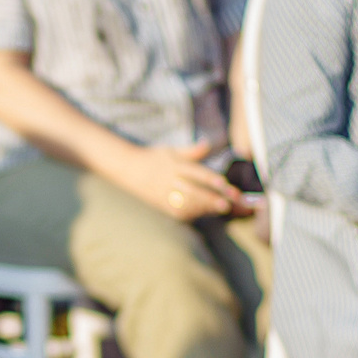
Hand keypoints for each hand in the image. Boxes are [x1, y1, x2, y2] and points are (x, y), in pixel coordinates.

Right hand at [112, 141, 254, 222]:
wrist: (128, 169)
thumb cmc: (154, 158)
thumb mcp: (171, 150)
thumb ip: (192, 150)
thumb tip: (207, 144)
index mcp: (175, 165)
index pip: (197, 173)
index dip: (212, 180)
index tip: (225, 184)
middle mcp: (170, 181)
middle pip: (194, 192)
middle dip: (212, 198)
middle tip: (228, 203)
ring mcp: (165, 195)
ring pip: (188, 204)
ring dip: (205, 207)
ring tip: (222, 208)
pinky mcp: (162, 205)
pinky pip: (179, 212)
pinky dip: (193, 213)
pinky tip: (205, 212)